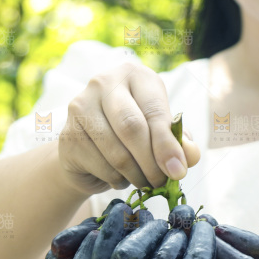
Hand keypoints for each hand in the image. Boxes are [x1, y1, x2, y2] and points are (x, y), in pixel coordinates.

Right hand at [59, 62, 201, 196]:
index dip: (167, 144)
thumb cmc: (134, 136)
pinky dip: (117, 180)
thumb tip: (190, 156)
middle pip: (131, 127)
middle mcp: (103, 83)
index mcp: (135, 76)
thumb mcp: (161, 135)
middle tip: (162, 182)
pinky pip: (101, 166)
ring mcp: (80, 107)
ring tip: (145, 181)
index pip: (154, 110)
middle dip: (152, 162)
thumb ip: (179, 142)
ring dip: (137, 176)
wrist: (90, 150)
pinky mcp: (68, 135)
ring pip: (117, 152)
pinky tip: (120, 176)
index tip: (178, 171)